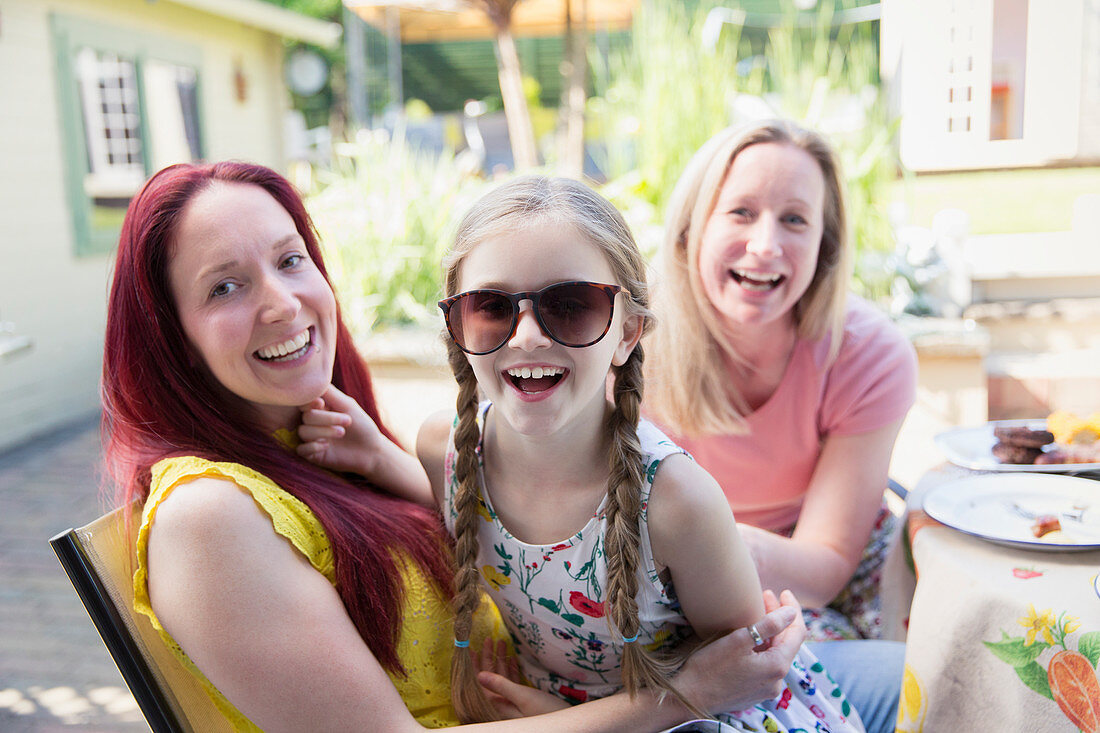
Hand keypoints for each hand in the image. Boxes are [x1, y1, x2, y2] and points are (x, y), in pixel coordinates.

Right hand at [297, 384, 385, 475]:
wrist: (371, 451)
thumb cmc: (362, 425)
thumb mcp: (348, 405)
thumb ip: (329, 392)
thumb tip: (311, 376)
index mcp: (320, 409)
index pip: (304, 402)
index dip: (309, 403)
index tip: (322, 404)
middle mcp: (312, 422)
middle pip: (306, 417)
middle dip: (326, 418)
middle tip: (348, 421)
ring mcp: (311, 439)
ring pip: (303, 432)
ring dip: (323, 432)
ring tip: (342, 432)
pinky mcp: (312, 454)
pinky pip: (301, 450)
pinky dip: (312, 447)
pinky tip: (326, 446)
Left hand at [474, 639, 569, 718]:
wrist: (564, 725)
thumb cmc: (545, 713)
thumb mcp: (522, 697)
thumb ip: (501, 686)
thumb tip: (479, 675)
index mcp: (499, 705)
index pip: (481, 684)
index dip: (475, 666)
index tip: (472, 650)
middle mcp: (504, 703)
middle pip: (491, 678)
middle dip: (489, 658)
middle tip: (488, 639)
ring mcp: (514, 701)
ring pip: (502, 677)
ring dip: (501, 659)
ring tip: (501, 642)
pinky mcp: (524, 700)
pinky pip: (513, 682)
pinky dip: (512, 669)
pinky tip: (513, 658)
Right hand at [675, 589, 803, 712]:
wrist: (690, 696)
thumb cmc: (710, 667)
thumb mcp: (738, 640)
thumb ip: (769, 625)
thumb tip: (791, 612)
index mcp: (777, 666)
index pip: (797, 633)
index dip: (793, 609)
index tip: (784, 592)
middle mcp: (777, 681)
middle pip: (787, 643)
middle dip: (780, 618)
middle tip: (765, 596)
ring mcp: (767, 688)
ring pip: (776, 653)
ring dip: (771, 632)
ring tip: (758, 612)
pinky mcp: (756, 692)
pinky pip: (767, 665)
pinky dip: (764, 647)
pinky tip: (752, 637)